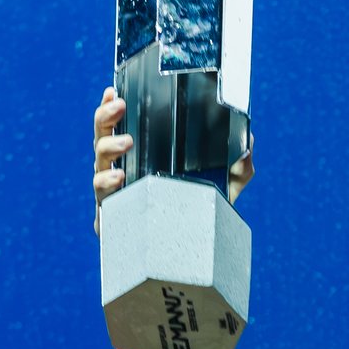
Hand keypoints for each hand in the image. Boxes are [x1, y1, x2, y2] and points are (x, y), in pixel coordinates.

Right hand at [92, 88, 255, 225]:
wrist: (190, 256)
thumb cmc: (198, 212)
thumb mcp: (225, 187)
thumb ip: (239, 166)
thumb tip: (249, 142)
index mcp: (140, 156)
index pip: (119, 126)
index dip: (110, 107)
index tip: (114, 91)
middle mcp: (121, 170)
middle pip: (101, 138)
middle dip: (105, 118)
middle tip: (119, 106)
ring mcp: (114, 194)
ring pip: (99, 164)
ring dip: (109, 148)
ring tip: (127, 142)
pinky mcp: (112, 217)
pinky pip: (101, 199)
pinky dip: (106, 183)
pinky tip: (120, 177)